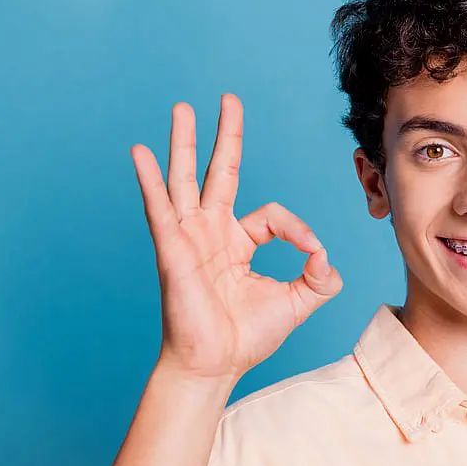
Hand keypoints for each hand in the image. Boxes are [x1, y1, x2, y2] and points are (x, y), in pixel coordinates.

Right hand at [129, 93, 342, 380]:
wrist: (214, 366)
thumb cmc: (246, 337)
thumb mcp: (298, 302)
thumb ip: (321, 277)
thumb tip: (326, 254)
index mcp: (240, 242)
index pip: (273, 215)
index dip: (298, 230)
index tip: (312, 255)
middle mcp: (213, 232)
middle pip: (220, 172)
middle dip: (226, 135)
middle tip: (228, 99)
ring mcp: (190, 237)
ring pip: (186, 179)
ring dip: (184, 142)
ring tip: (182, 107)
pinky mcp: (172, 250)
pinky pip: (159, 208)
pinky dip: (150, 180)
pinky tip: (140, 152)